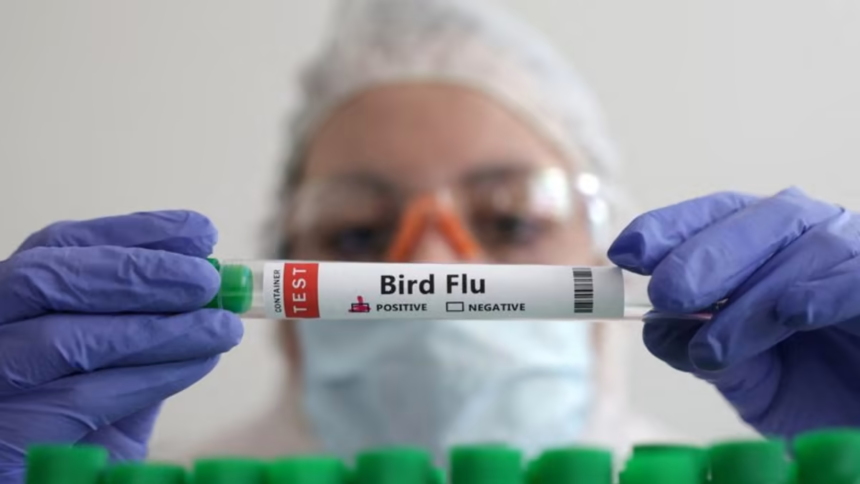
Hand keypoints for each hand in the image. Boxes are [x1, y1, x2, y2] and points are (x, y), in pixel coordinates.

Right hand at [0, 211, 242, 482]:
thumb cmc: (76, 433)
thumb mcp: (109, 373)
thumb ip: (141, 334)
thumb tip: (205, 296)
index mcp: (6, 307)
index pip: (58, 247)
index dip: (131, 232)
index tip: (200, 231)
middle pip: (47, 279)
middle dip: (140, 273)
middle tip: (209, 281)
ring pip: (65, 339)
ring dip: (156, 328)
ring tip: (221, 327)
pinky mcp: (1, 441)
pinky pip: (81, 400)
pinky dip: (150, 376)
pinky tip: (198, 364)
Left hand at [608, 187, 859, 438]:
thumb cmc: (818, 390)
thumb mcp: (750, 381)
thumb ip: (706, 354)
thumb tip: (656, 328)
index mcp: (768, 244)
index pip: (714, 216)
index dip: (668, 228)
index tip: (625, 252)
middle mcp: (811, 236)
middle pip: (754, 221)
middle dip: (702, 256)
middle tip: (666, 293)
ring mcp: (856, 253)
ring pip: (802, 252)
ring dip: (750, 300)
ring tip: (714, 349)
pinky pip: (858, 277)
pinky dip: (825, 291)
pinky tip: (793, 314)